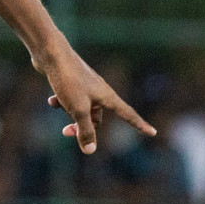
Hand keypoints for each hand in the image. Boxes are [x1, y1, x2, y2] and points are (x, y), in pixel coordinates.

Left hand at [36, 43, 155, 154]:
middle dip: (82, 127)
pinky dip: (60, 102)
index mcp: (107, 96)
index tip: (153, 132)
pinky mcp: (71, 82)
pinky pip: (69, 99)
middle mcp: (99, 91)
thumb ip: (85, 130)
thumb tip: (90, 151)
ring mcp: (85, 85)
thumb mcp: (78, 109)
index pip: (128, 114)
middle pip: (96, 118)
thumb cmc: (69, 80)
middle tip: (66, 132)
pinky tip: (52, 99)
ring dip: (68, 112)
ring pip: (80, 109)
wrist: (51, 53)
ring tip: (58, 104)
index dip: (140, 125)